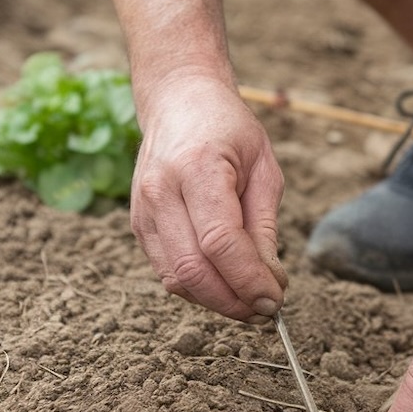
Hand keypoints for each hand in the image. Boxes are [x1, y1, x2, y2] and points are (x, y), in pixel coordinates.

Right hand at [130, 74, 286, 321]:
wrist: (179, 101)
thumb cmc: (229, 130)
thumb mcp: (264, 168)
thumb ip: (264, 228)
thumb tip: (269, 283)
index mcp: (197, 168)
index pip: (220, 242)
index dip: (249, 280)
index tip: (275, 300)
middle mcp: (160, 191)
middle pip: (192, 269)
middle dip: (233, 301)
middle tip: (266, 310)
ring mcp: (142, 210)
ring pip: (175, 279)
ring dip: (216, 301)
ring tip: (250, 301)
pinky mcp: (138, 225)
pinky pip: (166, 272)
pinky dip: (198, 288)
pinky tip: (225, 284)